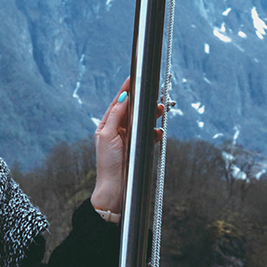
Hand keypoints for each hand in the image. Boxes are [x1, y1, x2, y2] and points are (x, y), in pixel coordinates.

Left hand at [89, 78, 161, 214]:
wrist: (116, 189)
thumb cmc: (108, 163)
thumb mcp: (107, 135)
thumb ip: (116, 115)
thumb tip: (124, 97)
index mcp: (107, 125)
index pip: (118, 103)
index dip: (126, 90)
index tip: (134, 78)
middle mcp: (118, 130)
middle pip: (133, 110)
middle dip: (144, 102)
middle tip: (154, 96)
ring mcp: (130, 139)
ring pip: (143, 121)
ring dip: (152, 115)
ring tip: (160, 110)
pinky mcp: (140, 148)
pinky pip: (150, 135)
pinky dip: (155, 131)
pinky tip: (158, 132)